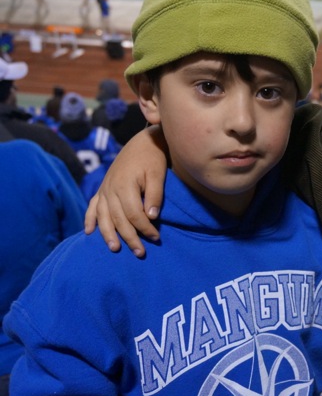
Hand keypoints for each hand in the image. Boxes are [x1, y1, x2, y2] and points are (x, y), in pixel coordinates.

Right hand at [84, 126, 167, 256]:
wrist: (142, 142)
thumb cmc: (153, 158)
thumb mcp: (158, 174)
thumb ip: (154, 195)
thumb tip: (151, 217)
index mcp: (124, 185)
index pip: (134, 214)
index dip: (145, 229)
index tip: (156, 238)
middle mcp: (110, 189)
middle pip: (118, 220)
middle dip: (130, 238)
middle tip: (140, 253)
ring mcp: (104, 189)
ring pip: (104, 217)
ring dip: (108, 234)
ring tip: (115, 249)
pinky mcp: (102, 188)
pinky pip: (92, 207)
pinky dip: (90, 220)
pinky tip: (89, 233)